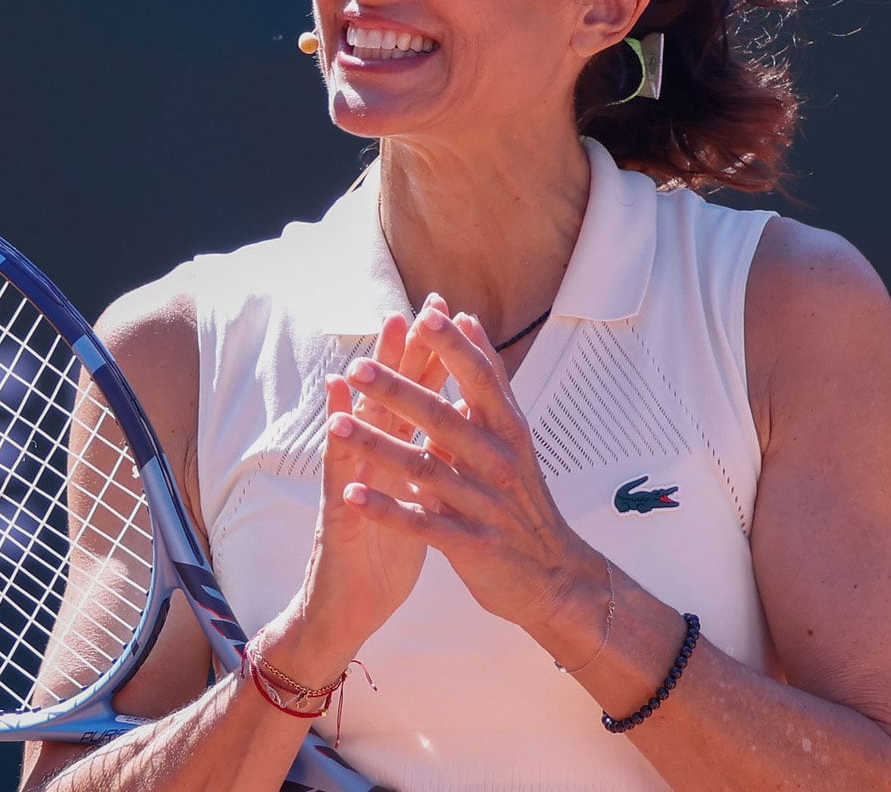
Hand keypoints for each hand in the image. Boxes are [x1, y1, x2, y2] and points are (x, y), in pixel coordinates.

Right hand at [281, 297, 452, 663]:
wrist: (347, 613)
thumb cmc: (379, 557)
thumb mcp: (409, 502)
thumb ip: (420, 459)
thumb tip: (445, 421)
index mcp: (394, 460)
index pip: (415, 398)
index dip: (429, 358)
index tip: (443, 313)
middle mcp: (367, 465)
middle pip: (384, 402)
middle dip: (396, 359)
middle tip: (406, 312)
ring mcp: (347, 490)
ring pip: (353, 435)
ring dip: (359, 399)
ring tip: (364, 359)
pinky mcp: (339, 523)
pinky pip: (339, 487)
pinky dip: (338, 457)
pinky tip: (336, 427)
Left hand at [330, 301, 594, 630]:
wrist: (554, 575)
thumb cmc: (522, 497)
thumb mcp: (511, 434)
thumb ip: (486, 379)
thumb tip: (466, 319)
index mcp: (508, 431)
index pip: (481, 378)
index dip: (454, 347)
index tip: (424, 314)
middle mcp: (498, 462)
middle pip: (444, 418)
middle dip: (399, 390)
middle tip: (358, 367)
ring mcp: (484, 504)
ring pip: (425, 468)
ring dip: (377, 446)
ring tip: (336, 426)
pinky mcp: (470, 543)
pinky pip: (421, 523)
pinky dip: (385, 509)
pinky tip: (351, 495)